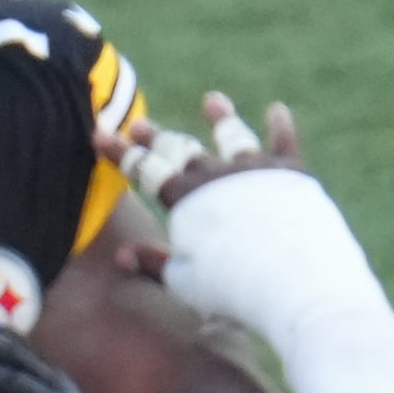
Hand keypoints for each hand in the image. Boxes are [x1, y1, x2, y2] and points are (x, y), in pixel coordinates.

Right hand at [95, 92, 307, 279]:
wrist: (293, 280)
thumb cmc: (232, 290)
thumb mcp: (185, 283)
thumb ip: (154, 263)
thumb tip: (123, 255)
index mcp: (183, 197)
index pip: (144, 169)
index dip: (120, 152)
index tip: (100, 133)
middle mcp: (215, 174)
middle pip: (180, 149)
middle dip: (156, 137)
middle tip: (138, 124)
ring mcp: (254, 169)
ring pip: (232, 136)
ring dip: (221, 119)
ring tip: (213, 102)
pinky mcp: (292, 173)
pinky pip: (284, 144)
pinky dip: (281, 126)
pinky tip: (277, 111)